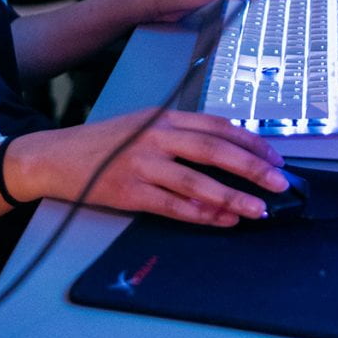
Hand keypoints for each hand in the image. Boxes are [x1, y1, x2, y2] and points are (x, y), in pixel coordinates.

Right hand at [10, 109, 288, 226]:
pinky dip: (200, 214)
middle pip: (213, 150)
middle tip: (279, 182)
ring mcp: (142, 164)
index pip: (216, 126)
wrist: (58, 156)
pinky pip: (173, 206)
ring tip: (257, 210)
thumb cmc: (105, 142)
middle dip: (251, 166)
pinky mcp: (130, 191)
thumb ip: (179, 134)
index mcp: (162, 117)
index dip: (249, 140)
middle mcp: (155, 136)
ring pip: (197, 181)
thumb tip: (225, 151)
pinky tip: (221, 220)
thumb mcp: (143, 125)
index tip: (275, 155)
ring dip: (232, 196)